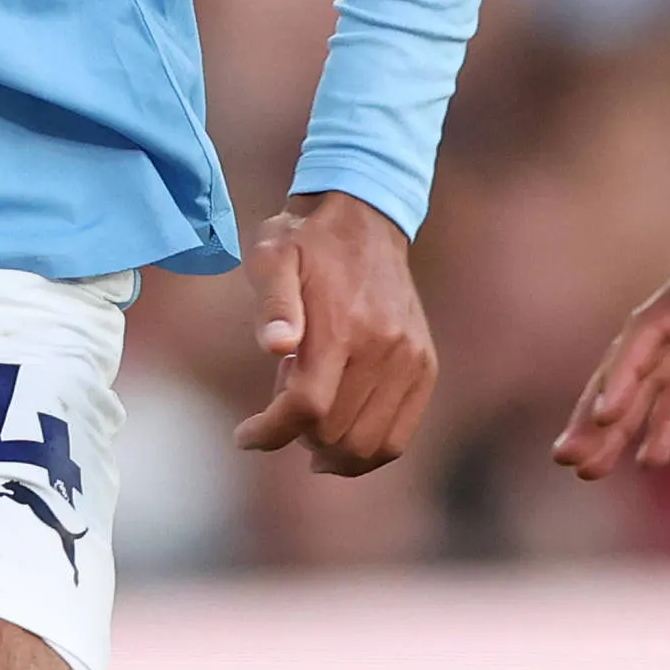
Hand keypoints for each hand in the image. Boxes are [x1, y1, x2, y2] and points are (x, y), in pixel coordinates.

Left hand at [233, 192, 434, 474]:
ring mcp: (409, 359)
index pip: (307, 408)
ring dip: (330, 453)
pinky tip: (339, 441)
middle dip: (295, 437)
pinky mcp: (424, 365)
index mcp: (342, 326)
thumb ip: (272, 304)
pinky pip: (398, 436)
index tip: (244, 437)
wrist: (366, 217)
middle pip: (334, 433)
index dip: (269, 433)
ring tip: (307, 433)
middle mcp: (383, 347)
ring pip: (369, 445)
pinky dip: (365, 452)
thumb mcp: (272, 256)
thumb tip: (276, 345)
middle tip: (278, 414)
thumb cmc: (306, 241)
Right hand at [551, 138, 669, 479]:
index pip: (648, 332)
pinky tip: (653, 458)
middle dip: (600, 410)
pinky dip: (668, 420)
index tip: (603, 416)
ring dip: (620, 424)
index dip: (624, 373)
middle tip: (568, 459)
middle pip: (633, 363)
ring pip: (651, 381)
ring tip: (588, 472)